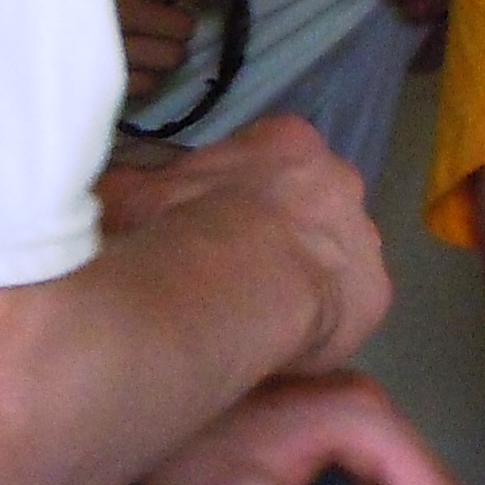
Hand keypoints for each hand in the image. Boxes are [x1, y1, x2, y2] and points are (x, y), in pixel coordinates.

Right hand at [98, 114, 391, 371]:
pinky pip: (349, 308)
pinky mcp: (377, 292)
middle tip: (244, 272)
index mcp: (287, 142)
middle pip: (316, 204)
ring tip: (263, 313)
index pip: (275, 157)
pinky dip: (323, 324)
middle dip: (287, 233)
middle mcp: (339, 179)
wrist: (237, 281)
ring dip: (308, 278)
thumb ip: (135, 188)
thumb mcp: (137, 196)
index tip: (222, 224)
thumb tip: (107, 187)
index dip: (248, 193)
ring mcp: (365, 236)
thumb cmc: (184, 227)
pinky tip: (288, 341)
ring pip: (337, 257)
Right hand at [109, 0, 218, 104]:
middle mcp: (121, 11)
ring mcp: (114, 51)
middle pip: (184, 27)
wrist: (0, 26)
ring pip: (173, 58)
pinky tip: (129, 65)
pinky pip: (150, 84)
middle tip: (157, 22)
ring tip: (142, 45)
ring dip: (163, 53)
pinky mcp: (107, 82)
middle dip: (176, 25)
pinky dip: (145, 76)